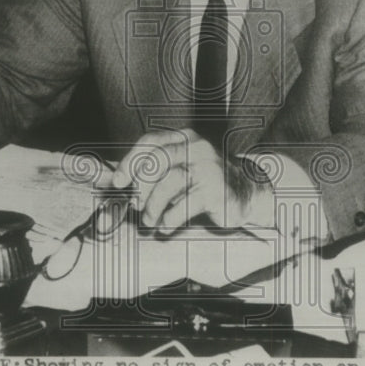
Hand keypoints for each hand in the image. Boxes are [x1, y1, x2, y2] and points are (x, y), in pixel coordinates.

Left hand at [110, 129, 272, 235]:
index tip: (117, 183)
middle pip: (157, 160)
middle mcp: (196, 147)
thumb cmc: (205, 183)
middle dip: (141, 186)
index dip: (129, 162)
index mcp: (184, 138)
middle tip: (137, 205)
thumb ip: (157, 173)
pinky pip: (184, 205)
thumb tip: (124, 188)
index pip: (150, 142)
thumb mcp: (181, 170)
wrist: (246, 193)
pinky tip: (167, 227)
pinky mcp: (216, 190)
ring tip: (150, 222)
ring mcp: (208, 167)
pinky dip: (170, 219)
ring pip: (169, 183)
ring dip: (153, 207)